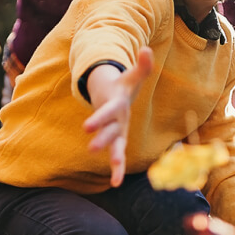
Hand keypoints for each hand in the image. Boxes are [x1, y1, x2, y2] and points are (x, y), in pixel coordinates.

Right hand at [82, 47, 153, 187]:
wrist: (108, 97)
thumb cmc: (121, 87)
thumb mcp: (131, 77)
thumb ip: (141, 66)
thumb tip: (147, 51)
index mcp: (115, 105)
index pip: (107, 112)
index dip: (99, 118)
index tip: (87, 127)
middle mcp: (112, 121)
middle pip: (107, 131)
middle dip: (101, 140)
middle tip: (91, 148)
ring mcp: (114, 132)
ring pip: (112, 146)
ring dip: (112, 159)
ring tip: (113, 174)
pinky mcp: (118, 141)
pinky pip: (119, 157)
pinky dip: (118, 170)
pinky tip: (117, 183)